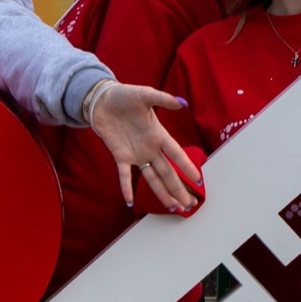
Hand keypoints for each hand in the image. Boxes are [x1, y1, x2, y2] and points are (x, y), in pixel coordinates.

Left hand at [87, 82, 200, 211]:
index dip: (187, 167)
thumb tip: (182, 103)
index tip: (198, 181)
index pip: (176, 154)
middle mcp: (150, 148)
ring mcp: (135, 154)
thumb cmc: (125, 96)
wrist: (102, 100)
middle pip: (168, 172)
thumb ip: (163, 99)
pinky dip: (126, 188)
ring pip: (152, 178)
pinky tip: (129, 202)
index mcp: (159, 135)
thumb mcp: (145, 95)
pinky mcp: (120, 156)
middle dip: (178, 188)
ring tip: (172, 207)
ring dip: (161, 192)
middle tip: (189, 204)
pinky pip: (124, 175)